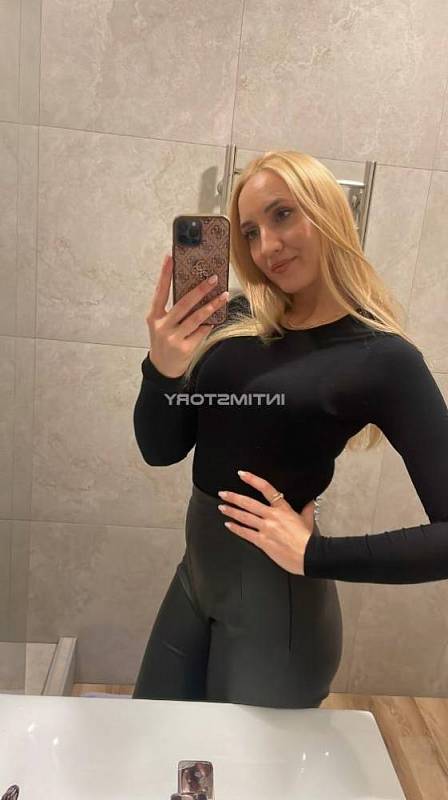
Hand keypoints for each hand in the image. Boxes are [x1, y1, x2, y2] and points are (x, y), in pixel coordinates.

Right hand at [146, 253, 228, 377]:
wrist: (162, 368)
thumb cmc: (164, 341)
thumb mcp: (161, 325)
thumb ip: (172, 310)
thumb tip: (194, 291)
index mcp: (154, 316)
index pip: (160, 292)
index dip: (164, 275)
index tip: (170, 258)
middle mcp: (162, 326)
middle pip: (183, 304)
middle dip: (199, 290)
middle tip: (213, 279)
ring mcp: (173, 338)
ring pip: (196, 318)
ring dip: (211, 306)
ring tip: (223, 296)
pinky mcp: (185, 348)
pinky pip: (201, 331)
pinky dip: (209, 324)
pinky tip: (216, 318)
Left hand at [217, 470, 315, 574]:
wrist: (309, 555)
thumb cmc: (308, 540)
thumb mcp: (308, 520)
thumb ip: (307, 508)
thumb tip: (310, 501)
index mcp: (283, 509)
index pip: (266, 488)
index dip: (252, 479)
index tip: (242, 474)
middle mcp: (272, 516)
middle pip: (249, 503)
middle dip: (234, 497)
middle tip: (223, 493)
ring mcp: (266, 529)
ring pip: (244, 517)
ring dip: (231, 511)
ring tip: (222, 507)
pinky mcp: (262, 541)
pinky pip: (245, 533)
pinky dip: (236, 528)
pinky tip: (228, 525)